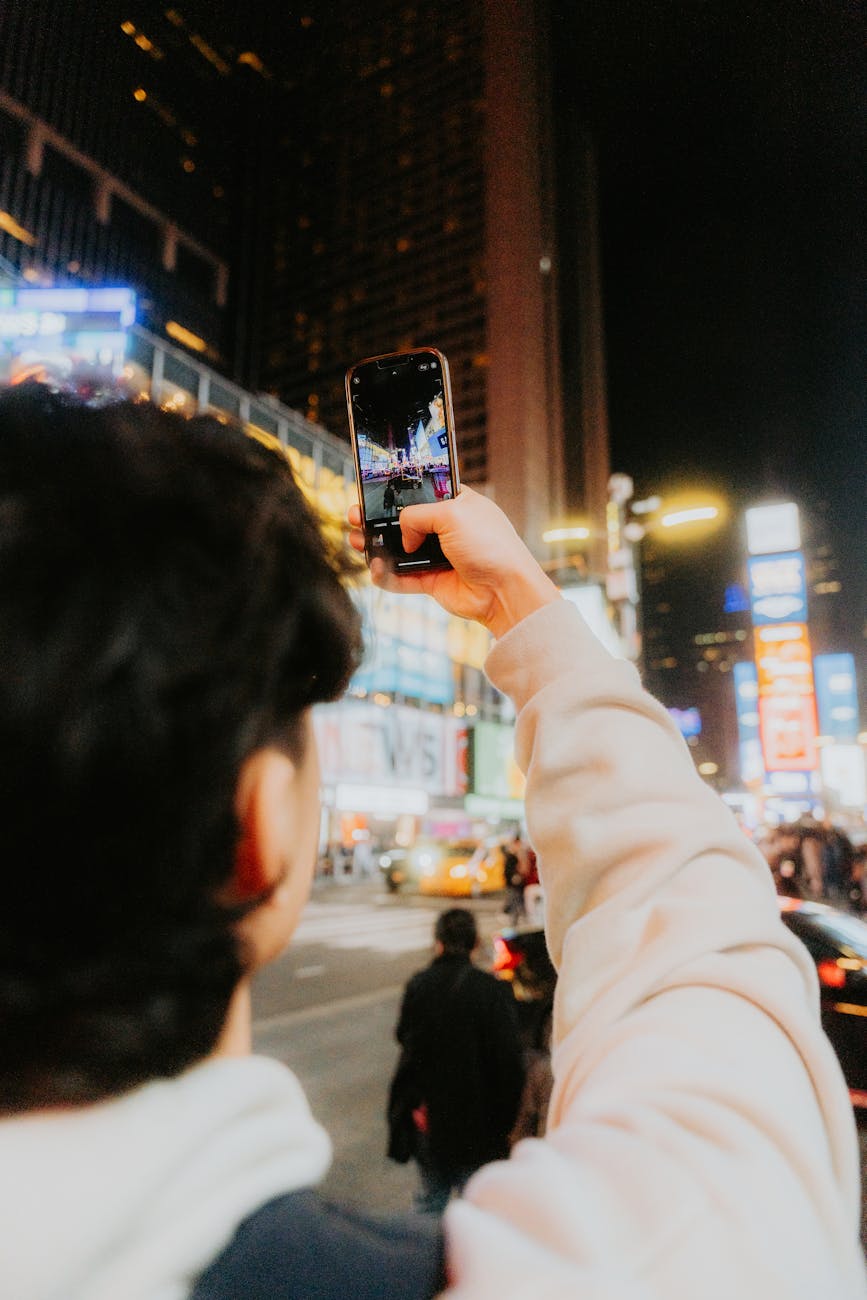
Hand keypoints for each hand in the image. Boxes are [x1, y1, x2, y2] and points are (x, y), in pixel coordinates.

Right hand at [347, 486, 560, 637]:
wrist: (504, 591)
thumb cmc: (491, 547)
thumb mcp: (453, 514)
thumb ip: (417, 515)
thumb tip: (403, 532)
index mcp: (457, 503)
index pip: (422, 491)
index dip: (398, 491)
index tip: (373, 490)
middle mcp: (447, 528)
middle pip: (403, 521)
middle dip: (377, 519)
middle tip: (356, 516)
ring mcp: (438, 555)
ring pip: (399, 549)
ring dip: (376, 546)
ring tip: (356, 541)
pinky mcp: (432, 581)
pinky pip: (402, 577)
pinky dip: (387, 575)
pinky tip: (375, 569)